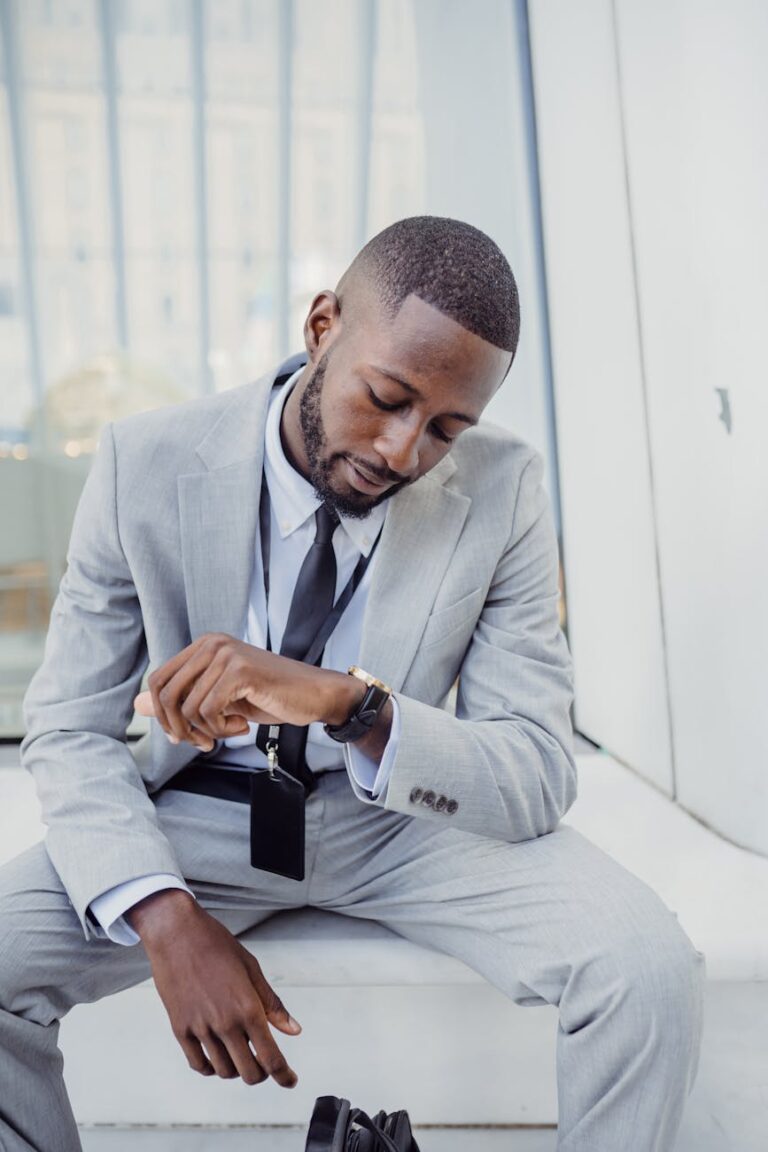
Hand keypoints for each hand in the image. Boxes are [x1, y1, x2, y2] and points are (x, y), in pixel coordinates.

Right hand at [128, 890, 300, 1085]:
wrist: (176, 933)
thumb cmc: (216, 945)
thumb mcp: (251, 969)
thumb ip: (272, 1004)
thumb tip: (293, 1031)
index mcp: (247, 1008)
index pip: (271, 1058)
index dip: (284, 1076)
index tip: (291, 1081)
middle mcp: (225, 1023)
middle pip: (249, 1072)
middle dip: (263, 1074)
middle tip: (267, 1064)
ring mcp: (200, 1028)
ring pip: (224, 1071)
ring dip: (238, 1070)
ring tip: (242, 1055)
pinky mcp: (179, 1029)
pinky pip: (198, 1064)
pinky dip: (211, 1068)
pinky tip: (218, 1056)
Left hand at [134, 633, 360, 749]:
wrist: (314, 695)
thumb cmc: (270, 697)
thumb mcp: (219, 700)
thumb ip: (181, 700)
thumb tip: (138, 704)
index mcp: (204, 646)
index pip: (158, 680)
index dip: (162, 714)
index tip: (181, 737)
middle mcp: (212, 644)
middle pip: (165, 693)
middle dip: (178, 727)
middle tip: (202, 743)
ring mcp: (226, 654)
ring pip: (187, 706)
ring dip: (206, 731)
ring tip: (231, 731)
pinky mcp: (240, 671)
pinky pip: (208, 710)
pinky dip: (221, 729)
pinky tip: (242, 727)